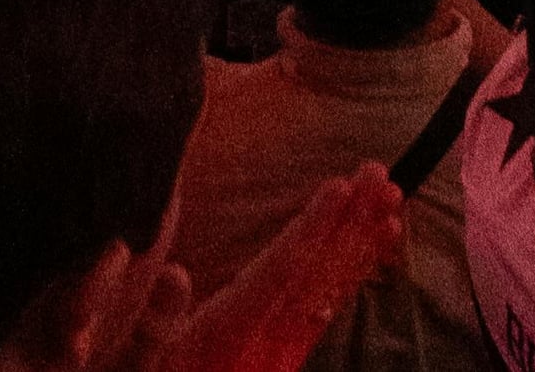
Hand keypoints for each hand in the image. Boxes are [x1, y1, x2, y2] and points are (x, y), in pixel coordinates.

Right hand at [122, 168, 405, 371]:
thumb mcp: (143, 357)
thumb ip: (157, 321)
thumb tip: (174, 275)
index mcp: (230, 332)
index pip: (281, 271)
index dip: (312, 228)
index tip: (341, 187)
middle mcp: (264, 344)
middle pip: (315, 277)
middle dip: (351, 225)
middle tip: (386, 180)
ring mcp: (277, 357)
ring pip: (326, 295)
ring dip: (357, 248)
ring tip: (391, 211)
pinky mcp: (280, 365)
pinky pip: (321, 315)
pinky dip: (345, 282)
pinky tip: (361, 261)